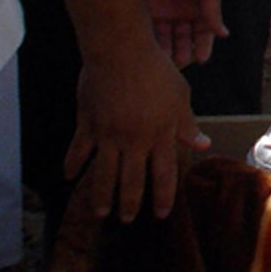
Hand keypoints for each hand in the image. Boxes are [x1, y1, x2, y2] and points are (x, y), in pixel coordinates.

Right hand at [66, 37, 207, 223]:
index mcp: (160, 134)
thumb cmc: (156, 70)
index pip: (164, 173)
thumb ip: (186, 124)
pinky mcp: (88, 125)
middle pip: (131, 181)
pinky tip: (69, 178)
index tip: (161, 213)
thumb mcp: (180, 96)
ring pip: (104, 174)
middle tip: (126, 220)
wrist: (122, 51)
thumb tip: (202, 144)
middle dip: (129, 203)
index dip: (162, 196)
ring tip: (100, 213)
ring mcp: (109, 135)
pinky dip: (72, 166)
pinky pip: (78, 151)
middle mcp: (135, 140)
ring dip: (101, 196)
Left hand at [136, 0, 223, 68]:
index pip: (203, 33)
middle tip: (181, 63)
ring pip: (164, 39)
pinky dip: (148, 42)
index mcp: (199, 7)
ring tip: (165, 62)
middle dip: (183, 52)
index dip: (203, 46)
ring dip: (166, 51)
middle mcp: (180, 12)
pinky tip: (149, 50)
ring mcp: (161, 11)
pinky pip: (146, 30)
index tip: (201, 58)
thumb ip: (213, 10)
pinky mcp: (143, 9)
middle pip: (183, 40)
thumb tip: (223, 34)